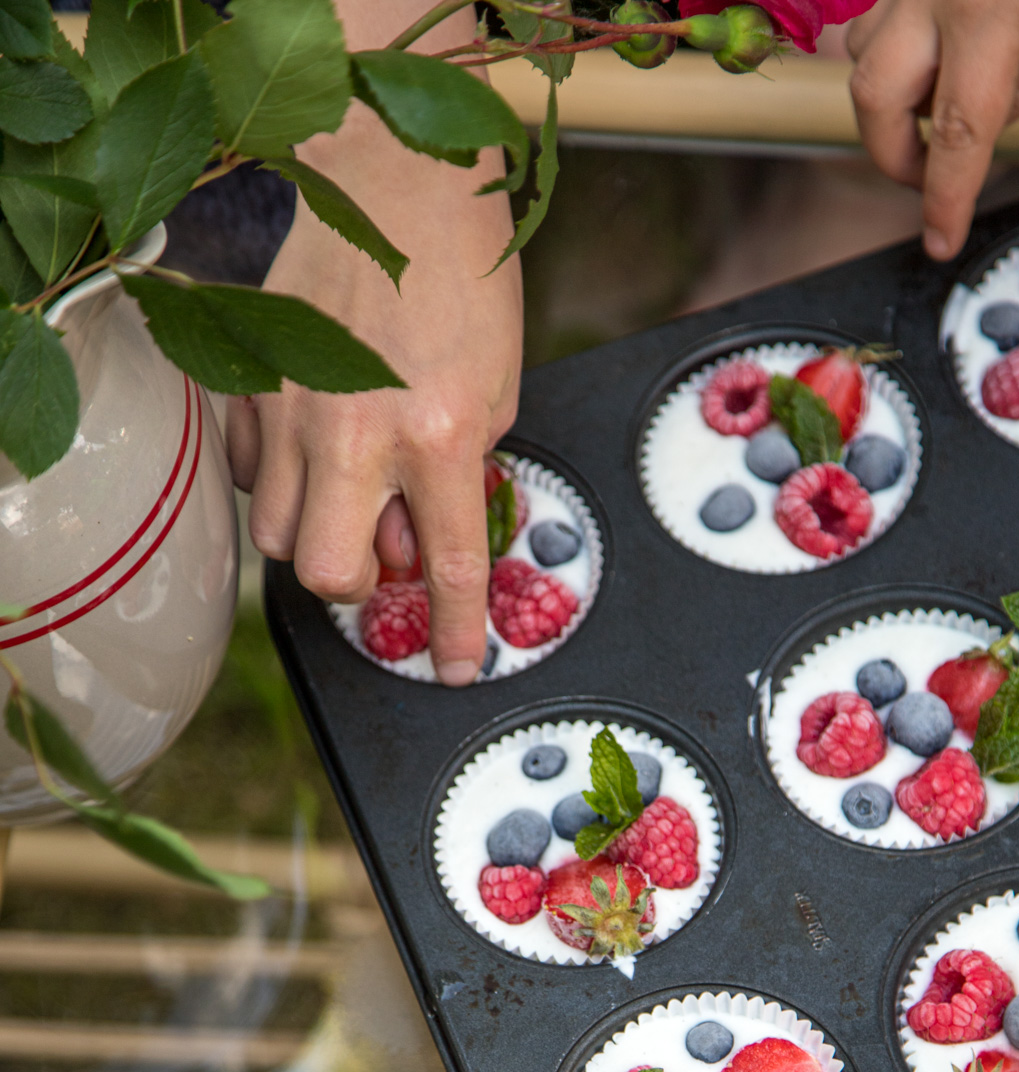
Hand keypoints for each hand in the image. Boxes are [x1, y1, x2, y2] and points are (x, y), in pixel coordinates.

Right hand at [226, 59, 522, 684]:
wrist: (399, 183)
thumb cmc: (462, 283)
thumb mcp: (495, 392)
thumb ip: (460, 474)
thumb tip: (417, 539)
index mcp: (438, 436)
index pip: (445, 569)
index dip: (454, 633)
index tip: (458, 668)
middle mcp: (359, 433)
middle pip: (328, 574)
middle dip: (358, 585)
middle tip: (380, 555)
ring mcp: (295, 408)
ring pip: (278, 535)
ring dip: (316, 536)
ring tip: (348, 494)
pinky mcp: (254, 381)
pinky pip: (250, 473)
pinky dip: (280, 481)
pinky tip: (311, 448)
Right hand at [846, 0, 1018, 260]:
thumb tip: (994, 122)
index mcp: (990, 15)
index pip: (956, 135)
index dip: (944, 198)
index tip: (941, 238)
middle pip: (875, 97)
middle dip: (892, 154)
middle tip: (930, 179)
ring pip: (864, 51)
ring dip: (887, 100)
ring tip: (933, 117)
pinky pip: (882, 12)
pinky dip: (897, 50)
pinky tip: (935, 60)